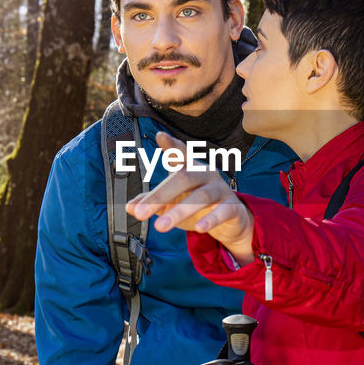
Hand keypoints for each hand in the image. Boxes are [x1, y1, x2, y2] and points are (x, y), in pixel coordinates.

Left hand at [127, 131, 254, 258]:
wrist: (230, 221)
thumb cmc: (198, 206)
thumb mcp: (172, 203)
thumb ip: (152, 203)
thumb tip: (130, 207)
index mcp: (190, 169)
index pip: (181, 153)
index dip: (172, 144)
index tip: (161, 136)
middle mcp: (206, 174)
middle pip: (183, 178)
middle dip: (159, 196)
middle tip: (140, 213)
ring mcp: (220, 189)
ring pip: (201, 196)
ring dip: (179, 212)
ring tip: (160, 227)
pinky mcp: (232, 207)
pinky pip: (223, 211)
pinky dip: (211, 219)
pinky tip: (200, 228)